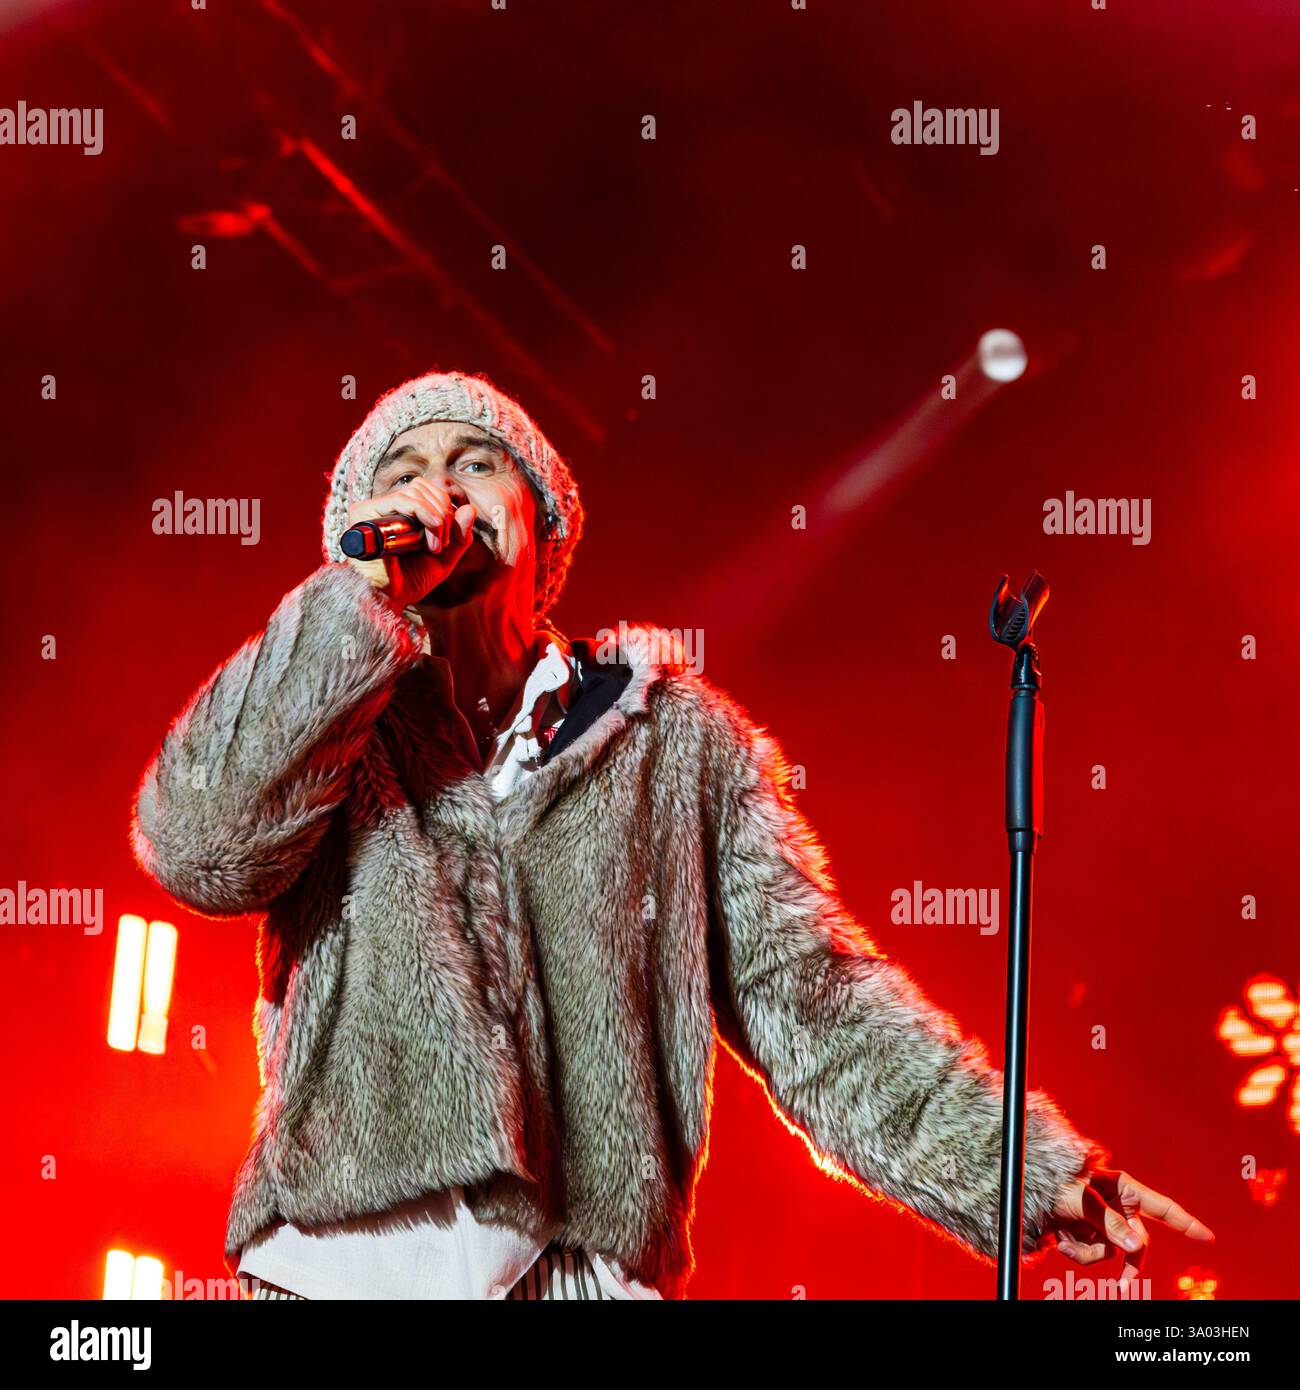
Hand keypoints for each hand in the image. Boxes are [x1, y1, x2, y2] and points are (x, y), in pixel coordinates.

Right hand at [345, 479, 476, 610]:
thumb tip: (470, 508)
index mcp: (401, 513)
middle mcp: (386, 506)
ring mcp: (374, 507)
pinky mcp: (365, 512)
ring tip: (435, 548)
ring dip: (436, 518)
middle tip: (443, 544)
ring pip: (416, 492)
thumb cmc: (409, 582)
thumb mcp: (443, 559)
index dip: (446, 504)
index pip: (428, 490)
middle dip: (444, 512)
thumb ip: (458, 536)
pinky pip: (404, 500)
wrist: (386, 599)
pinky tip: (430, 541)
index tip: (452, 534)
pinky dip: (425, 515)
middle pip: (423, 486)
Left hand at [1045, 1166, 1214, 1287]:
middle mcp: (1116, 1206)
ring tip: (1064, 1241)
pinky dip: (1075, 1252)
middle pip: (1138, 1243)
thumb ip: (1110, 1223)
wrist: (1024, 1192)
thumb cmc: (1054, 1183)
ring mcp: (1102, 1223)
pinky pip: (1092, 1255)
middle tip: (1125, 1287)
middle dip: (1129, 1265)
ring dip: (1088, 1253)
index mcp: (1122, 1188)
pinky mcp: (1088, 1235)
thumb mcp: (1081, 1200)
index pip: (1161, 1208)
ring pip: (1112, 1254)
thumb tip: (1137, 1248)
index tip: (1208, 1238)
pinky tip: (1058, 1239)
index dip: (1185, 1223)